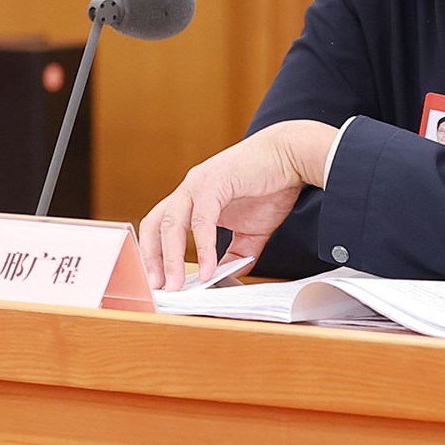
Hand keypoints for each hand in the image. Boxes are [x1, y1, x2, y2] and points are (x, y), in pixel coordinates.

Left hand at [137, 120, 340, 291]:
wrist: (292, 156)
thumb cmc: (271, 185)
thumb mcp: (249, 231)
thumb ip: (235, 254)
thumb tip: (225, 278)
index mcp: (193, 198)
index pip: (160, 226)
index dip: (154, 254)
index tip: (159, 281)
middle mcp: (189, 189)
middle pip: (155, 224)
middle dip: (153, 258)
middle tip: (160, 287)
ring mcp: (199, 183)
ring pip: (172, 223)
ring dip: (171, 257)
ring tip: (178, 284)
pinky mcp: (215, 182)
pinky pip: (202, 220)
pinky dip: (203, 247)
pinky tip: (208, 269)